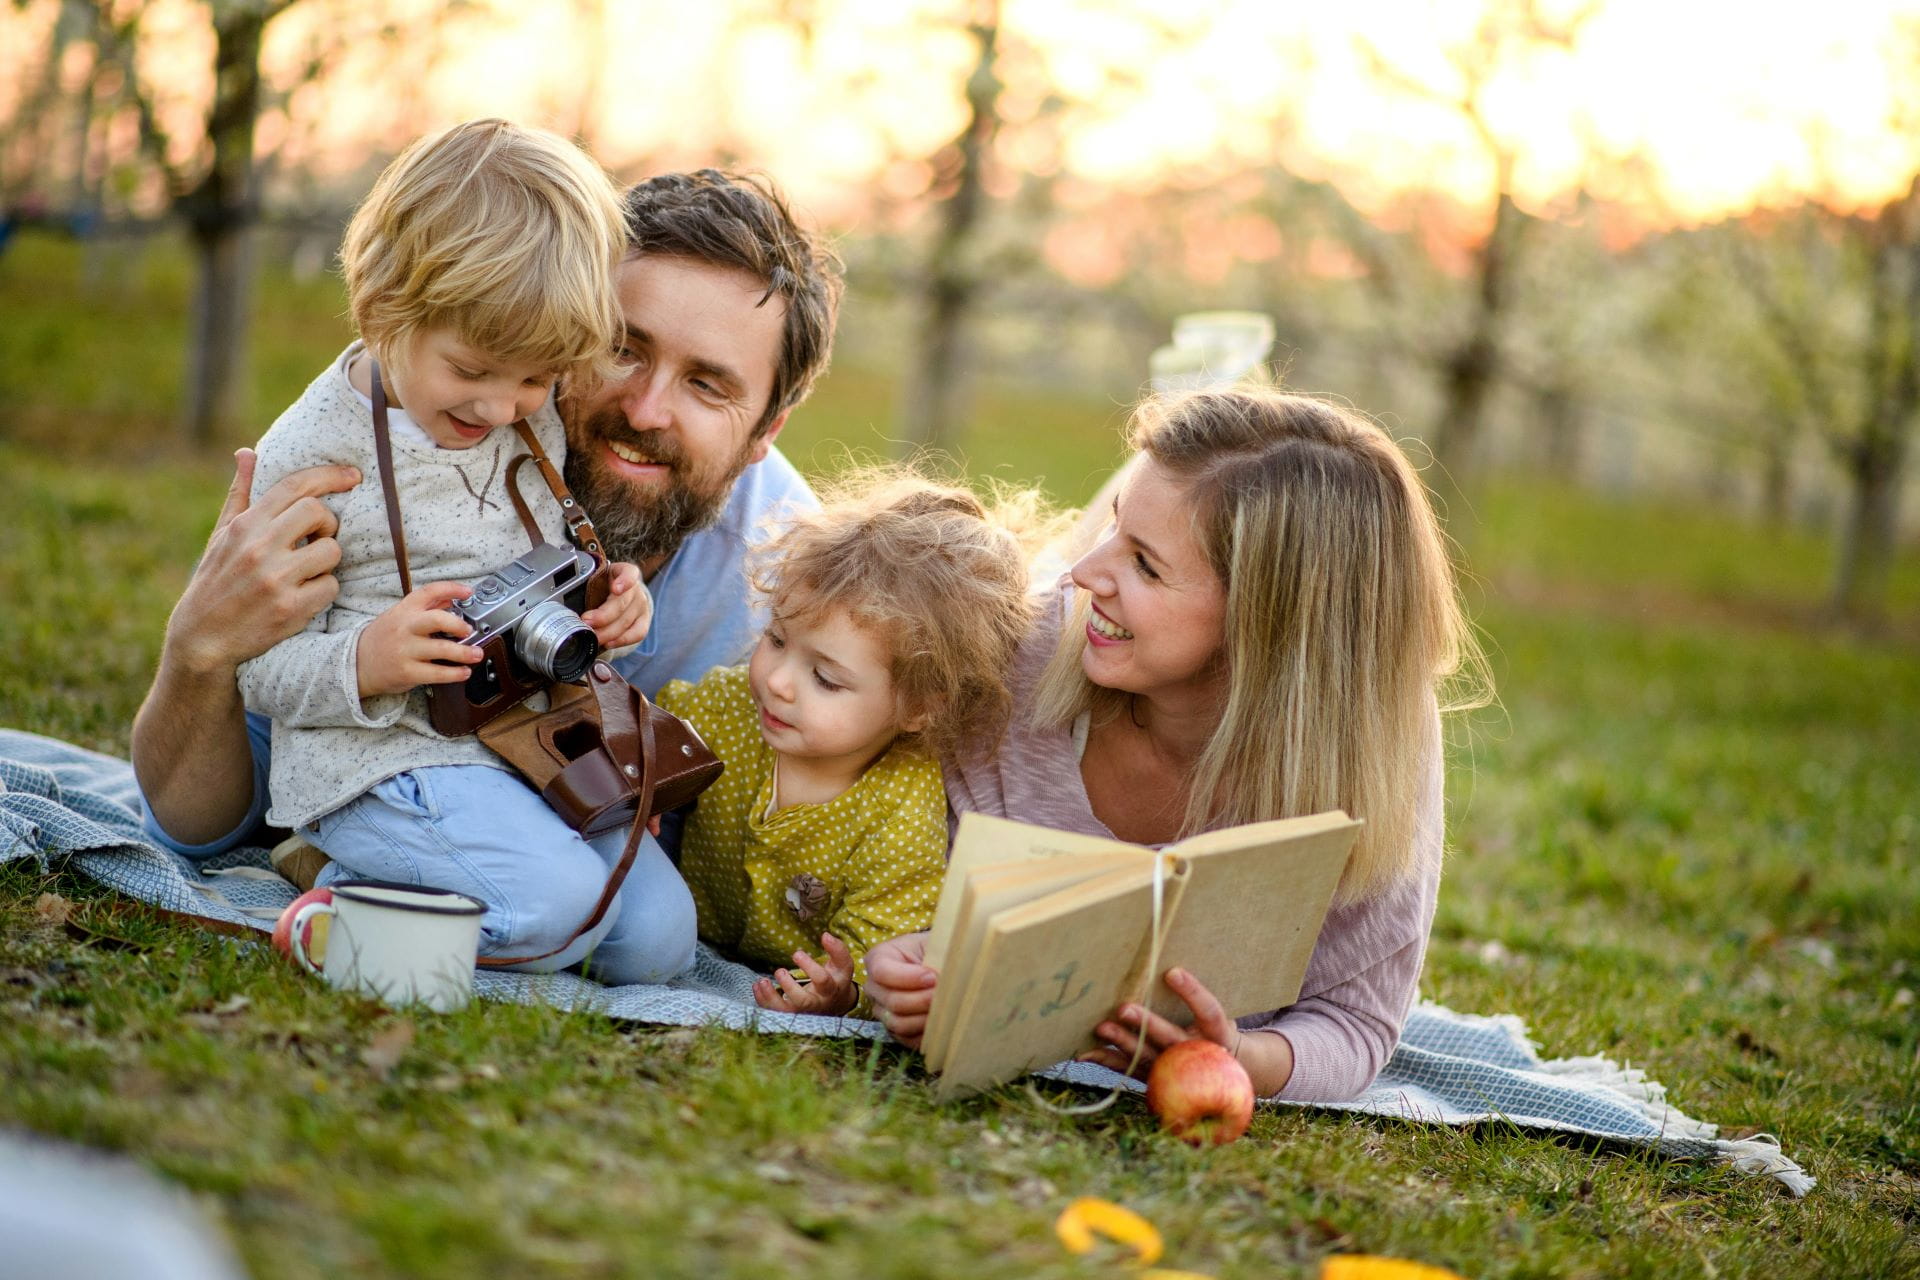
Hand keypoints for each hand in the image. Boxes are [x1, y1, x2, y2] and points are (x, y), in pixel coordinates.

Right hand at [166, 449, 360, 675]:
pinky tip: (305, 595)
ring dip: (327, 561)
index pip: (295, 486)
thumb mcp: (222, 535)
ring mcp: (276, 579)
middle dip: (328, 524)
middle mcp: (259, 548)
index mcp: (245, 525)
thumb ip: (240, 494)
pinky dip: (324, 590)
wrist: (202, 637)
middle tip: (318, 538)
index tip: (353, 475)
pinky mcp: (291, 609)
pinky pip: (331, 586)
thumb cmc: (216, 579)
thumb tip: (247, 452)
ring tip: (307, 570)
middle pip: (319, 513)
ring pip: (332, 552)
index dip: (329, 476)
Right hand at [355, 581, 484, 697]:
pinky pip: (437, 673)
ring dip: (465, 652)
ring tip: (477, 654)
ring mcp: (405, 650)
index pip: (429, 592)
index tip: (468, 592)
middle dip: (458, 624)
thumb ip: (426, 608)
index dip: (451, 589)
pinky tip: (464, 672)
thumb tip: (452, 599)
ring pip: (441, 649)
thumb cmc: (384, 638)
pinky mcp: (407, 672)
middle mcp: (405, 627)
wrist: (357, 663)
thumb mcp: (400, 616)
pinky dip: (455, 673)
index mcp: (404, 610)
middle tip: (470, 630)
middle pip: (436, 619)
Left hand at [582, 562, 651, 649]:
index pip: (629, 573)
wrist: (617, 593)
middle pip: (622, 603)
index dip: (624, 581)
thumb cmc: (601, 586)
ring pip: (626, 621)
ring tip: (593, 636)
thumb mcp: (594, 580)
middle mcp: (635, 589)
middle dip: (603, 616)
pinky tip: (609, 643)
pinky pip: (637, 633)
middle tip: (586, 622)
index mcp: (622, 572)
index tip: (615, 589)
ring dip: (608, 632)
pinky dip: (622, 640)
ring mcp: (641, 605)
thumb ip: (584, 587)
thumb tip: (564, 606)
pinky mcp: (644, 621)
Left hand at [753, 932, 857, 1015]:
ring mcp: (803, 1011)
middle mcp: (817, 1003)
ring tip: (762, 981)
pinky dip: (763, 1001)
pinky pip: (775, 1012)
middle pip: (803, 1001)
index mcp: (830, 989)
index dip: (809, 967)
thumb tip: (825, 935)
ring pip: (786, 1011)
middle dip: (789, 987)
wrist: (835, 1004)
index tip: (796, 953)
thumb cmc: (836, 979)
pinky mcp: (791, 1015)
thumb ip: (837, 950)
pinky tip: (757, 986)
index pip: (822, 980)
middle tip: (779, 971)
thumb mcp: (841, 965)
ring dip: (771, 998)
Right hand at [861, 931, 937, 1046]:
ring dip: (926, 1019)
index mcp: (878, 958)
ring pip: (898, 1024)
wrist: (938, 963)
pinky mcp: (894, 1029)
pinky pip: (906, 1039)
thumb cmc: (935, 949)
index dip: (908, 978)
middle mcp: (874, 987)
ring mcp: (882, 1010)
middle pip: (892, 1001)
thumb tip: (946, 974)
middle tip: (945, 995)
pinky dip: (925, 1034)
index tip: (933, 977)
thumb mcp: (934, 943)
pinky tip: (942, 1023)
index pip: (882, 972)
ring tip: (947, 1009)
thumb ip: (937, 952)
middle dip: (923, 1000)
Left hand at [1076, 967, 1291, 1095]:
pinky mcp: (1157, 1079)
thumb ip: (1202, 996)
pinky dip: (1109, 1061)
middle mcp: (1198, 1056)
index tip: (1173, 971)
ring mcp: (1177, 1071)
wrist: (1233, 1073)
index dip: (1192, 993)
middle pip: (1172, 1040)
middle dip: (1147, 1025)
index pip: (1209, 1013)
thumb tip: (1173, 954)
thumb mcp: (1222, 1014)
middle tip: (1123, 1008)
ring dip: (1122, 1044)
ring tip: (1101, 1027)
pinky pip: (1130, 1072)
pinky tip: (1087, 1050)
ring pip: (1149, 1058)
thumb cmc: (1220, 1030)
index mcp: (1220, 1035)